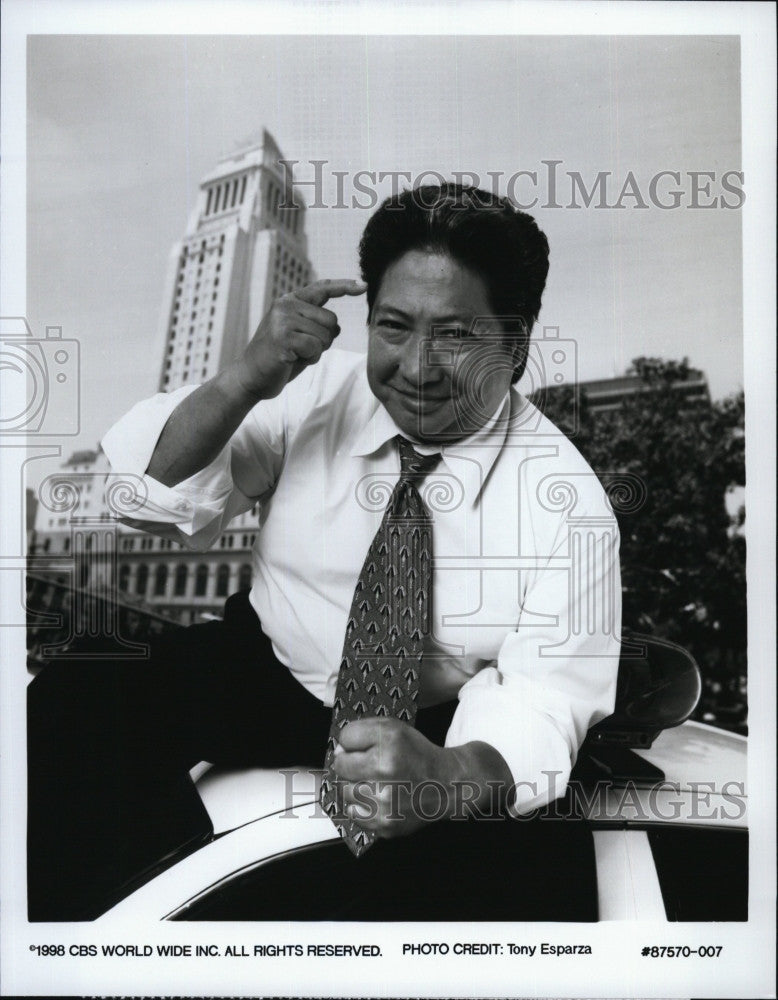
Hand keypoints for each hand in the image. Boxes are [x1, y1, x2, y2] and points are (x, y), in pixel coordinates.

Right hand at [232, 278, 365, 399]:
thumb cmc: (277, 359)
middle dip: (324, 340)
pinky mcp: (283, 337)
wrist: (250, 377)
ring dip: (316, 352)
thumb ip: (317, 327)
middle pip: (332, 320)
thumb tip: (338, 326)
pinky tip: (291, 360)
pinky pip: (315, 348)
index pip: (322, 288)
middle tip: (300, 349)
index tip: (363, 286)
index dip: (344, 287)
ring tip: (294, 354)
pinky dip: (309, 359)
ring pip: (326, 336)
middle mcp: (286, 305)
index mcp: (289, 301)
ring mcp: (283, 319)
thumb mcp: (300, 338)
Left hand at [330, 717, 457, 838]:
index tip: (364, 748)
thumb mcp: (394, 729)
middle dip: (352, 765)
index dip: (353, 743)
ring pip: (345, 791)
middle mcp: (385, 772)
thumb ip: (361, 731)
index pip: (345, 739)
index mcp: (388, 744)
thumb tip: (338, 751)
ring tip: (376, 783)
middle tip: (371, 767)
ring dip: (356, 786)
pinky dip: (362, 807)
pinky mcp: (385, 823)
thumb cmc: (416, 755)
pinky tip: (378, 799)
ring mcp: (384, 801)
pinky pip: (354, 814)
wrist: (446, 785)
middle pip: (340, 767)